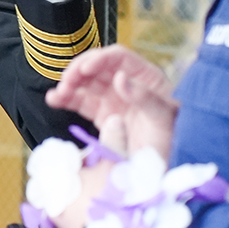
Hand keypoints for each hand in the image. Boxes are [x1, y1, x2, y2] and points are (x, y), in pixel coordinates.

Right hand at [47, 46, 177, 159]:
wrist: (166, 170)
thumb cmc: (173, 140)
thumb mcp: (163, 118)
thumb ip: (144, 97)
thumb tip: (120, 77)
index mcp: (146, 78)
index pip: (119, 58)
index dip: (99, 59)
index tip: (85, 69)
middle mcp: (128, 85)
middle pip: (98, 68)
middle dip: (79, 71)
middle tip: (67, 81)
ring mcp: (114, 100)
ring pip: (86, 84)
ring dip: (70, 84)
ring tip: (58, 93)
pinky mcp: (104, 116)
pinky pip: (82, 103)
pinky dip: (67, 100)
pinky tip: (54, 99)